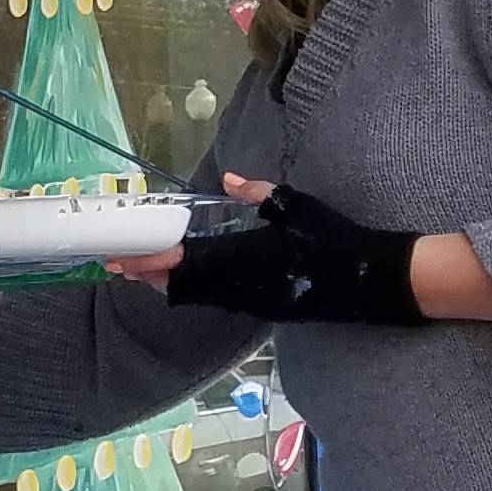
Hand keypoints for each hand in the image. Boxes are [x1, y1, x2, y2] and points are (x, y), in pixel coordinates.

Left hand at [115, 176, 423, 324]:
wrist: (372, 281)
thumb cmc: (334, 238)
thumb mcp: (297, 206)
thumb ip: (258, 194)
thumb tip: (229, 180)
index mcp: (244, 257)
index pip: (183, 262)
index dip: (149, 259)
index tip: (120, 257)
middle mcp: (240, 286)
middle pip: (182, 285)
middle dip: (149, 274)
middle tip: (119, 263)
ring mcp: (252, 302)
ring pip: (198, 296)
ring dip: (169, 283)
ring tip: (143, 271)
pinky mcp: (264, 310)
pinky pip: (217, 301)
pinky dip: (194, 290)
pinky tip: (187, 280)